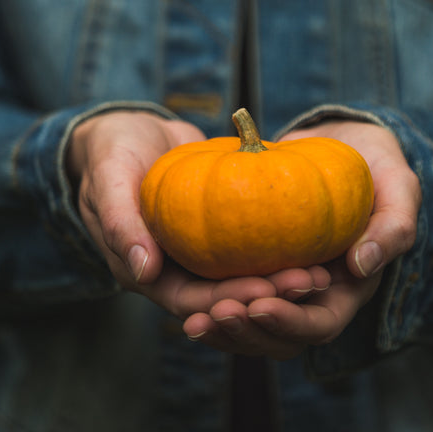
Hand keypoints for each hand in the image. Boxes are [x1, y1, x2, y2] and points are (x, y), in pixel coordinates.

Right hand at [66, 111, 331, 319]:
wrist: (129, 129)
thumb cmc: (112, 152)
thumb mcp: (109, 179)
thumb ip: (121, 223)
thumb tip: (143, 271)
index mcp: (144, 273)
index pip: (192, 302)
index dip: (228, 301)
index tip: (265, 291)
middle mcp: (175, 273)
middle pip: (227, 298)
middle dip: (268, 297)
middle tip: (311, 282)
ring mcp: (199, 255)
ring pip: (244, 278)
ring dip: (281, 281)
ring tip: (323, 272)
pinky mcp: (220, 234)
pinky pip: (253, 248)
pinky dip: (281, 250)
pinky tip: (317, 242)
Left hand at [181, 119, 420, 358]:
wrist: (343, 143)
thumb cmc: (377, 164)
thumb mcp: (398, 185)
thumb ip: (393, 225)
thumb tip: (362, 266)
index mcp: (349, 289)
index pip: (321, 324)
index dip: (291, 323)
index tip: (259, 305)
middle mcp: (313, 297)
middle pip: (278, 338)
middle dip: (246, 334)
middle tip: (213, 315)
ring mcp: (281, 283)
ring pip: (249, 324)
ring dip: (221, 328)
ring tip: (192, 322)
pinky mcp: (255, 265)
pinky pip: (228, 291)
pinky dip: (205, 297)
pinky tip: (175, 286)